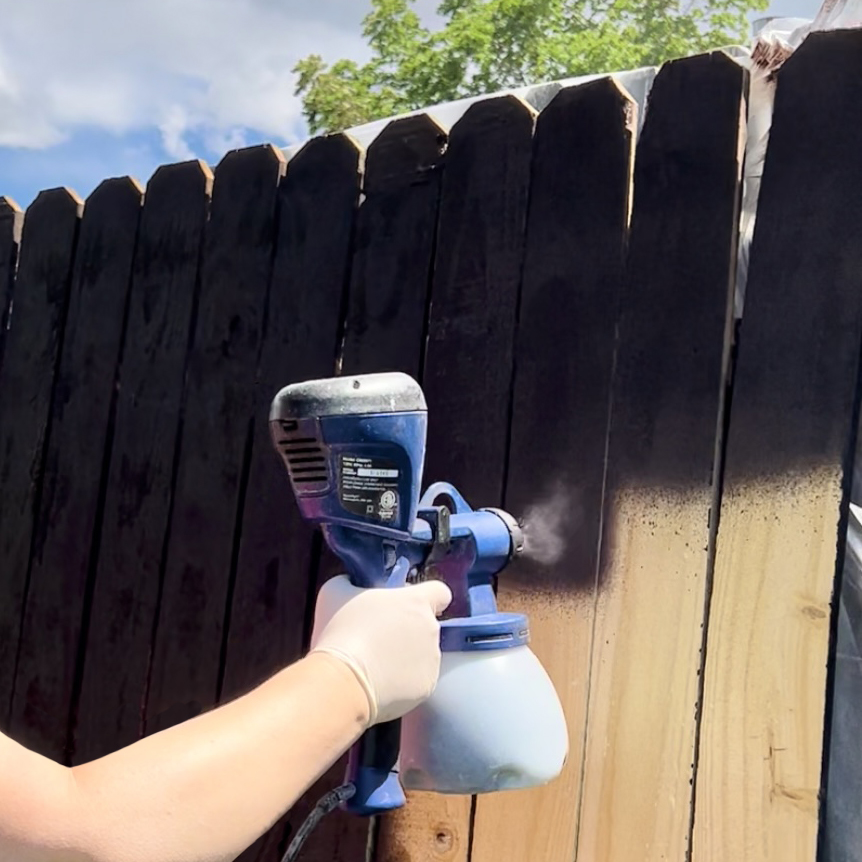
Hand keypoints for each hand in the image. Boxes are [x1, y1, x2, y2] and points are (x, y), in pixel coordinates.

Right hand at [309, 573, 451, 724]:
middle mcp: (431, 628)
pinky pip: (418, 679)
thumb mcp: (336, 592)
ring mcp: (432, 659)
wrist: (342, 682)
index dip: (428, 597)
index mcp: (416, 602)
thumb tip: (353, 583)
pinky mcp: (427, 687)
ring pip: (423, 653)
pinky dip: (404, 680)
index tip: (410, 604)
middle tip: (380, 637)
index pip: (440, 592)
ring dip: (407, 655)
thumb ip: (352, 583)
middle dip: (408, 629)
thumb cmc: (341, 632)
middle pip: (427, 625)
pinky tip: (382, 681)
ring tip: (377, 663)